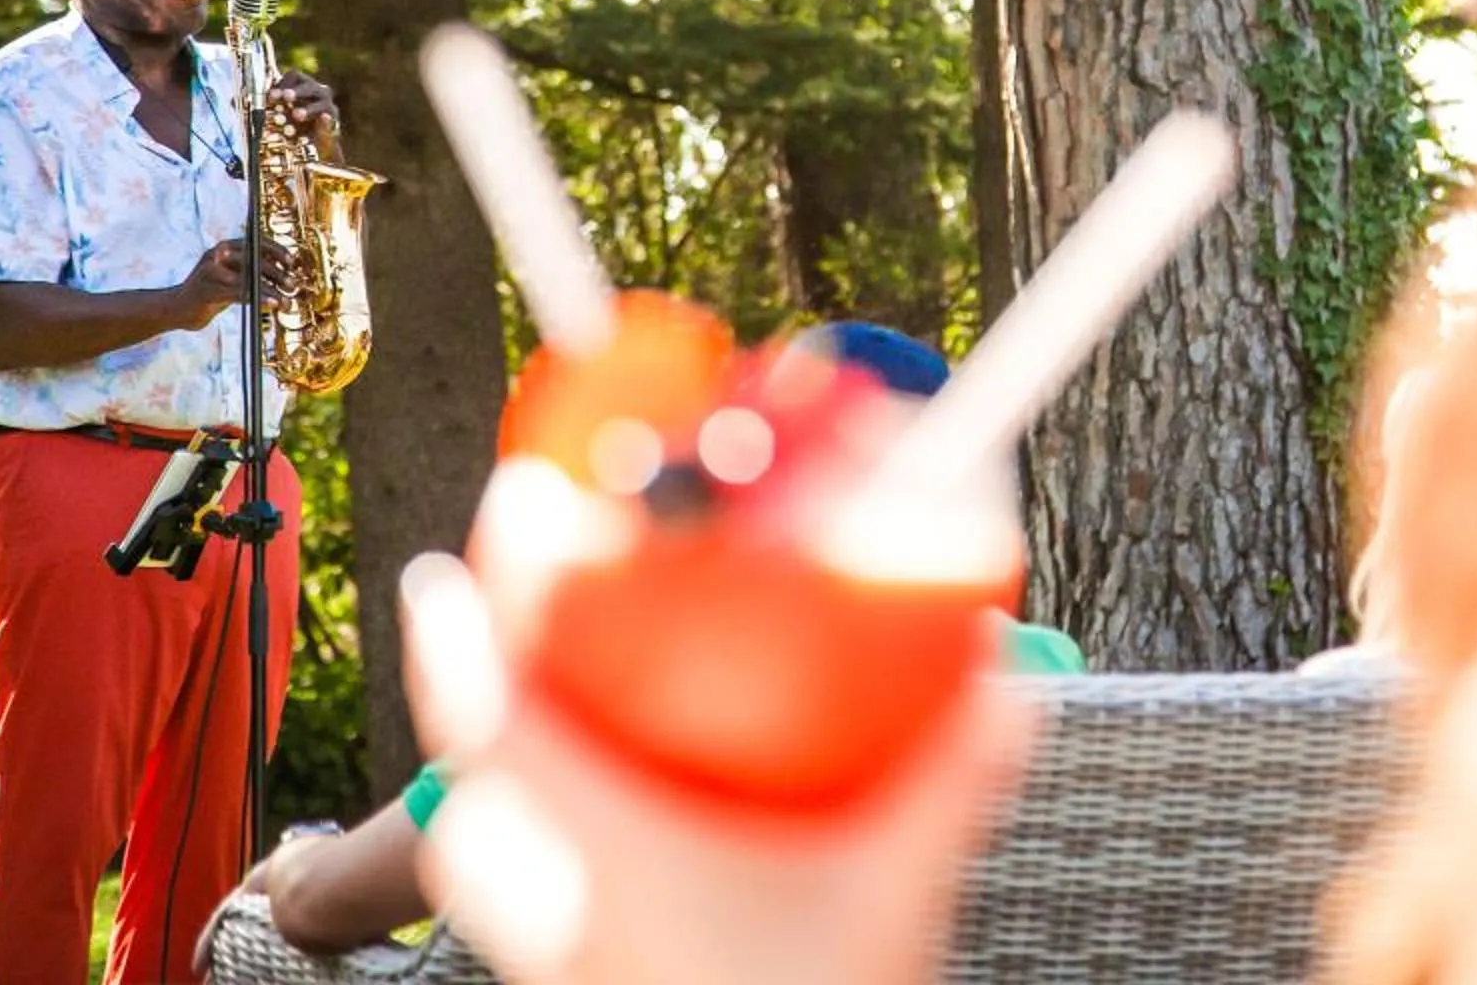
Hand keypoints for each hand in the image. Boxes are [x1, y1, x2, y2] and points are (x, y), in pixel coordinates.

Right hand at [177, 239, 292, 326]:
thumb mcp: (233, 276)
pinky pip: (238, 293)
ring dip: (270, 290)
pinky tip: (271, 304)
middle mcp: (217, 254)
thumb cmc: (211, 292)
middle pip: (254, 259)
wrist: (176, 308)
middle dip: (277, 273)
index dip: (277, 251)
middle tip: (292, 286)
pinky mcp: (207, 291)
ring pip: (247, 278)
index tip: (292, 263)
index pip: (256, 241)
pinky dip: (258, 298)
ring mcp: (210, 272)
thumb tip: (286, 272)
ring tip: (285, 301)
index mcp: (225, 246)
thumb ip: (253, 270)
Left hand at [274, 69, 340, 147]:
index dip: (282, 84)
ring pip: (321, 104)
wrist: (312, 141)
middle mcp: (317, 91)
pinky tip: (325, 118)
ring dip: (308, 109)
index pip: (294, 76)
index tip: (271, 96)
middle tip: (287, 97)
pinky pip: (330, 120)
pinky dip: (326, 120)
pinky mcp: (333, 122)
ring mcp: (327, 106)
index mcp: (302, 84)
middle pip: (309, 87)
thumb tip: (265, 102)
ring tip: (297, 115)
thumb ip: (275, 105)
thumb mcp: (282, 111)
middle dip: (297, 92)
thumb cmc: (292, 121)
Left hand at [398, 468, 1037, 984]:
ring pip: (477, 836)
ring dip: (493, 748)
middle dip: (468, 669)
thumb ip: (957, 780)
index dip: (465, 625)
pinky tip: (602, 794)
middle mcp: (559, 902)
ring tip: (535, 684)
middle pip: (467, 768)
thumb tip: (1010, 678)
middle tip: (504, 583)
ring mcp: (554, 952)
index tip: (472, 537)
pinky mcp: (572, 982)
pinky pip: (520, 880)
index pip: (497, 719)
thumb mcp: (899, 895)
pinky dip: (534, 814)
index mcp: (614, 858)